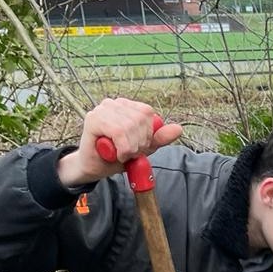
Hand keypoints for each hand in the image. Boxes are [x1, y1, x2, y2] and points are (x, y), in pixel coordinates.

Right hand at [58, 97, 183, 187]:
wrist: (96, 168)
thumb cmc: (117, 155)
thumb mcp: (144, 147)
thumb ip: (159, 138)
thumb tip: (178, 129)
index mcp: (127, 107)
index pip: (147, 113)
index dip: (147, 134)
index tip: (138, 146)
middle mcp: (114, 103)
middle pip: (140, 119)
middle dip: (139, 142)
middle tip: (129, 152)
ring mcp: (102, 109)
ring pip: (129, 126)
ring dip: (130, 147)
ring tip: (122, 153)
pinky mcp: (93, 119)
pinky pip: (118, 131)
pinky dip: (122, 148)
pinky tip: (117, 154)